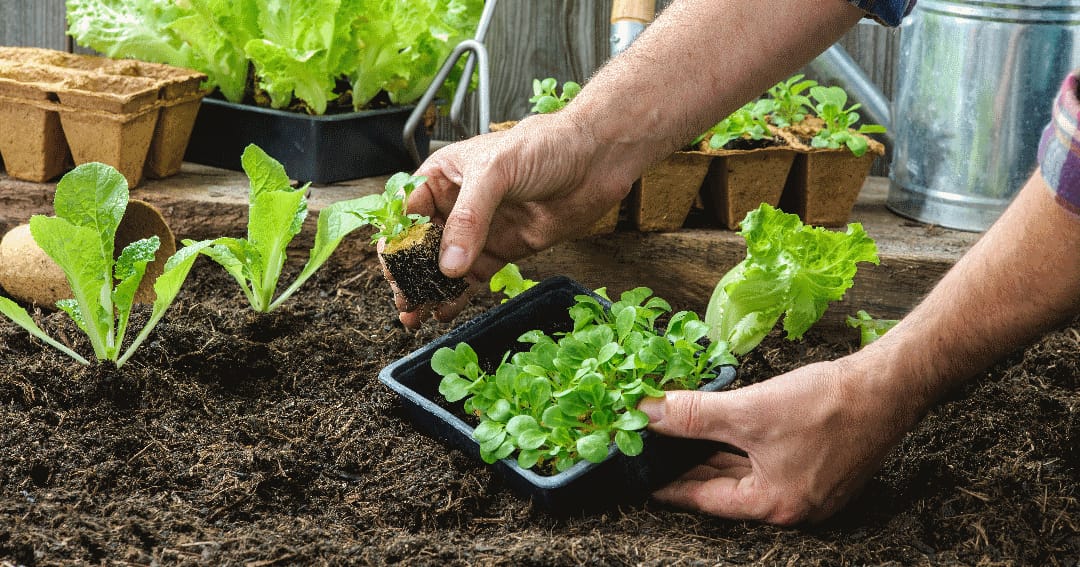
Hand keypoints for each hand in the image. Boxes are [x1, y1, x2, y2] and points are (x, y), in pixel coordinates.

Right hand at [399, 114, 637, 325]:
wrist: (596, 159)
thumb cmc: (545, 146)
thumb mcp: (496, 172)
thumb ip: (470, 218)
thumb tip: (448, 264)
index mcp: (443, 176)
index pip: (407, 212)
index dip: (396, 242)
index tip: (393, 270)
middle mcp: (457, 205)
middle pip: (421, 246)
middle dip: (409, 274)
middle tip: (403, 301)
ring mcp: (481, 230)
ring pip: (445, 266)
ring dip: (429, 291)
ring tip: (415, 315)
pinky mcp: (504, 250)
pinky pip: (474, 278)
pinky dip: (458, 296)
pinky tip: (445, 312)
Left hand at [638, 355, 926, 523]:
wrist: (889, 385)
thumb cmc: (827, 404)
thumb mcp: (749, 411)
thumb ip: (694, 415)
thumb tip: (648, 414)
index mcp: (774, 504)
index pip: (705, 499)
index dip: (669, 485)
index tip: (641, 477)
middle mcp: (792, 506)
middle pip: (725, 489)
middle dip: (689, 467)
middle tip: (653, 453)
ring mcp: (809, 489)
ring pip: (746, 474)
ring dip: (714, 455)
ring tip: (679, 440)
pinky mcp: (820, 468)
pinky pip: (767, 462)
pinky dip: (741, 448)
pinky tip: (722, 429)